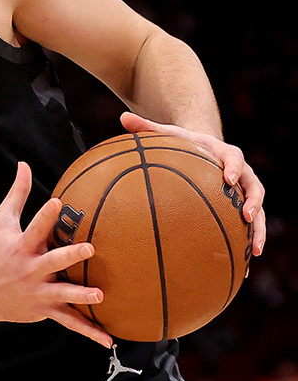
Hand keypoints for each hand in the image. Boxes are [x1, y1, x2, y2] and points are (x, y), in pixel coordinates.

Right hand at [0, 162, 107, 345]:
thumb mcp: (1, 222)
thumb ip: (16, 194)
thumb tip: (24, 164)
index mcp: (20, 247)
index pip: (33, 228)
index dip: (45, 216)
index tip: (58, 202)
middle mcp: (29, 270)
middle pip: (52, 262)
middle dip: (69, 256)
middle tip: (88, 248)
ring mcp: (38, 292)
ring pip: (62, 295)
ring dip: (80, 296)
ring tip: (99, 296)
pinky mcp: (44, 310)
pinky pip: (69, 322)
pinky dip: (89, 332)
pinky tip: (109, 340)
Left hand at [122, 112, 265, 256]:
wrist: (204, 150)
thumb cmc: (184, 143)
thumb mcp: (168, 133)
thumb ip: (146, 127)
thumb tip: (121, 117)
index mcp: (225, 153)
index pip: (235, 158)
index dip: (233, 168)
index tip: (227, 179)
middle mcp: (241, 173)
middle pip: (254, 187)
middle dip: (254, 202)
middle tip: (247, 217)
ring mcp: (244, 192)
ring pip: (259, 211)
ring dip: (259, 229)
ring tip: (254, 248)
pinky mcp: (243, 207)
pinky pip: (251, 226)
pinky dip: (250, 241)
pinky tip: (245, 263)